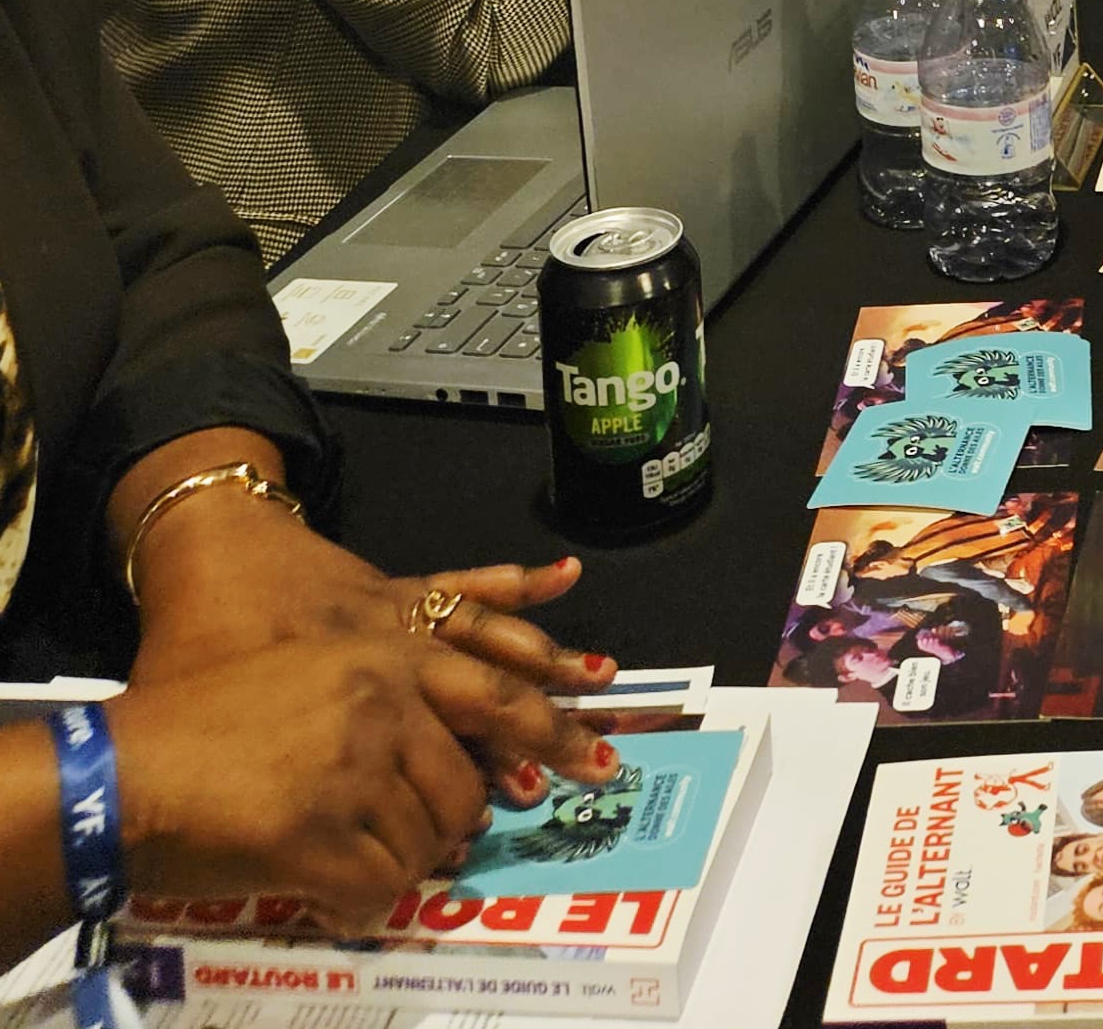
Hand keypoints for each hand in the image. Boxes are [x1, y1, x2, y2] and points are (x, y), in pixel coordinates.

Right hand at [113, 633, 622, 929]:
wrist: (129, 766)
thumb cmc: (209, 721)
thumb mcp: (313, 673)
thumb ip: (388, 695)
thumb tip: (454, 752)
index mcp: (382, 653)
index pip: (496, 689)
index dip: (552, 728)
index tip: (600, 755)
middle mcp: (380, 698)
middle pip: (471, 779)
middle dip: (487, 815)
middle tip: (507, 832)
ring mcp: (353, 766)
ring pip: (428, 843)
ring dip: (401, 865)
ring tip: (356, 858)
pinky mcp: (320, 832)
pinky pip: (376, 891)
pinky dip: (358, 905)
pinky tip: (328, 892)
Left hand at [127, 477, 616, 794]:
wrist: (202, 541)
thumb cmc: (201, 636)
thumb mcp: (225, 724)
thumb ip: (262, 788)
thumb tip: (305, 858)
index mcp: (356, 686)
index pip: (440, 738)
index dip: (484, 772)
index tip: (524, 796)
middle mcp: (394, 651)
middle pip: (487, 691)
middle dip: (547, 728)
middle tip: (596, 759)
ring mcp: (402, 614)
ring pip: (490, 640)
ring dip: (550, 662)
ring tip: (604, 680)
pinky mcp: (394, 586)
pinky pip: (465, 584)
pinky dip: (515, 582)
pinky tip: (565, 573)